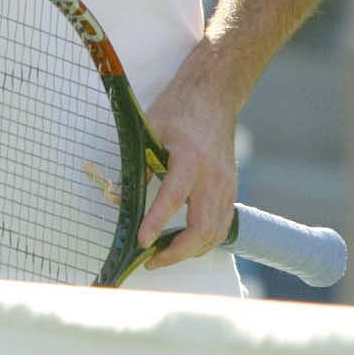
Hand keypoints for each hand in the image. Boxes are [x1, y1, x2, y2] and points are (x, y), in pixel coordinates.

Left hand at [137, 71, 238, 269]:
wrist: (215, 95)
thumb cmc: (180, 108)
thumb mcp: (150, 128)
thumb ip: (139, 163)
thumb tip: (122, 195)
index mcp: (190, 158)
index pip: (173, 198)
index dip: (156, 223)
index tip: (142, 243)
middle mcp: (213, 177)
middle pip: (201, 228)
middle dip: (176, 252)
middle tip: (151, 259)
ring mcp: (226, 185)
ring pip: (215, 233)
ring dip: (190, 250)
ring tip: (164, 255)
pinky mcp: (231, 189)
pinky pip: (222, 225)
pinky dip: (204, 240)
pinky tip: (186, 243)